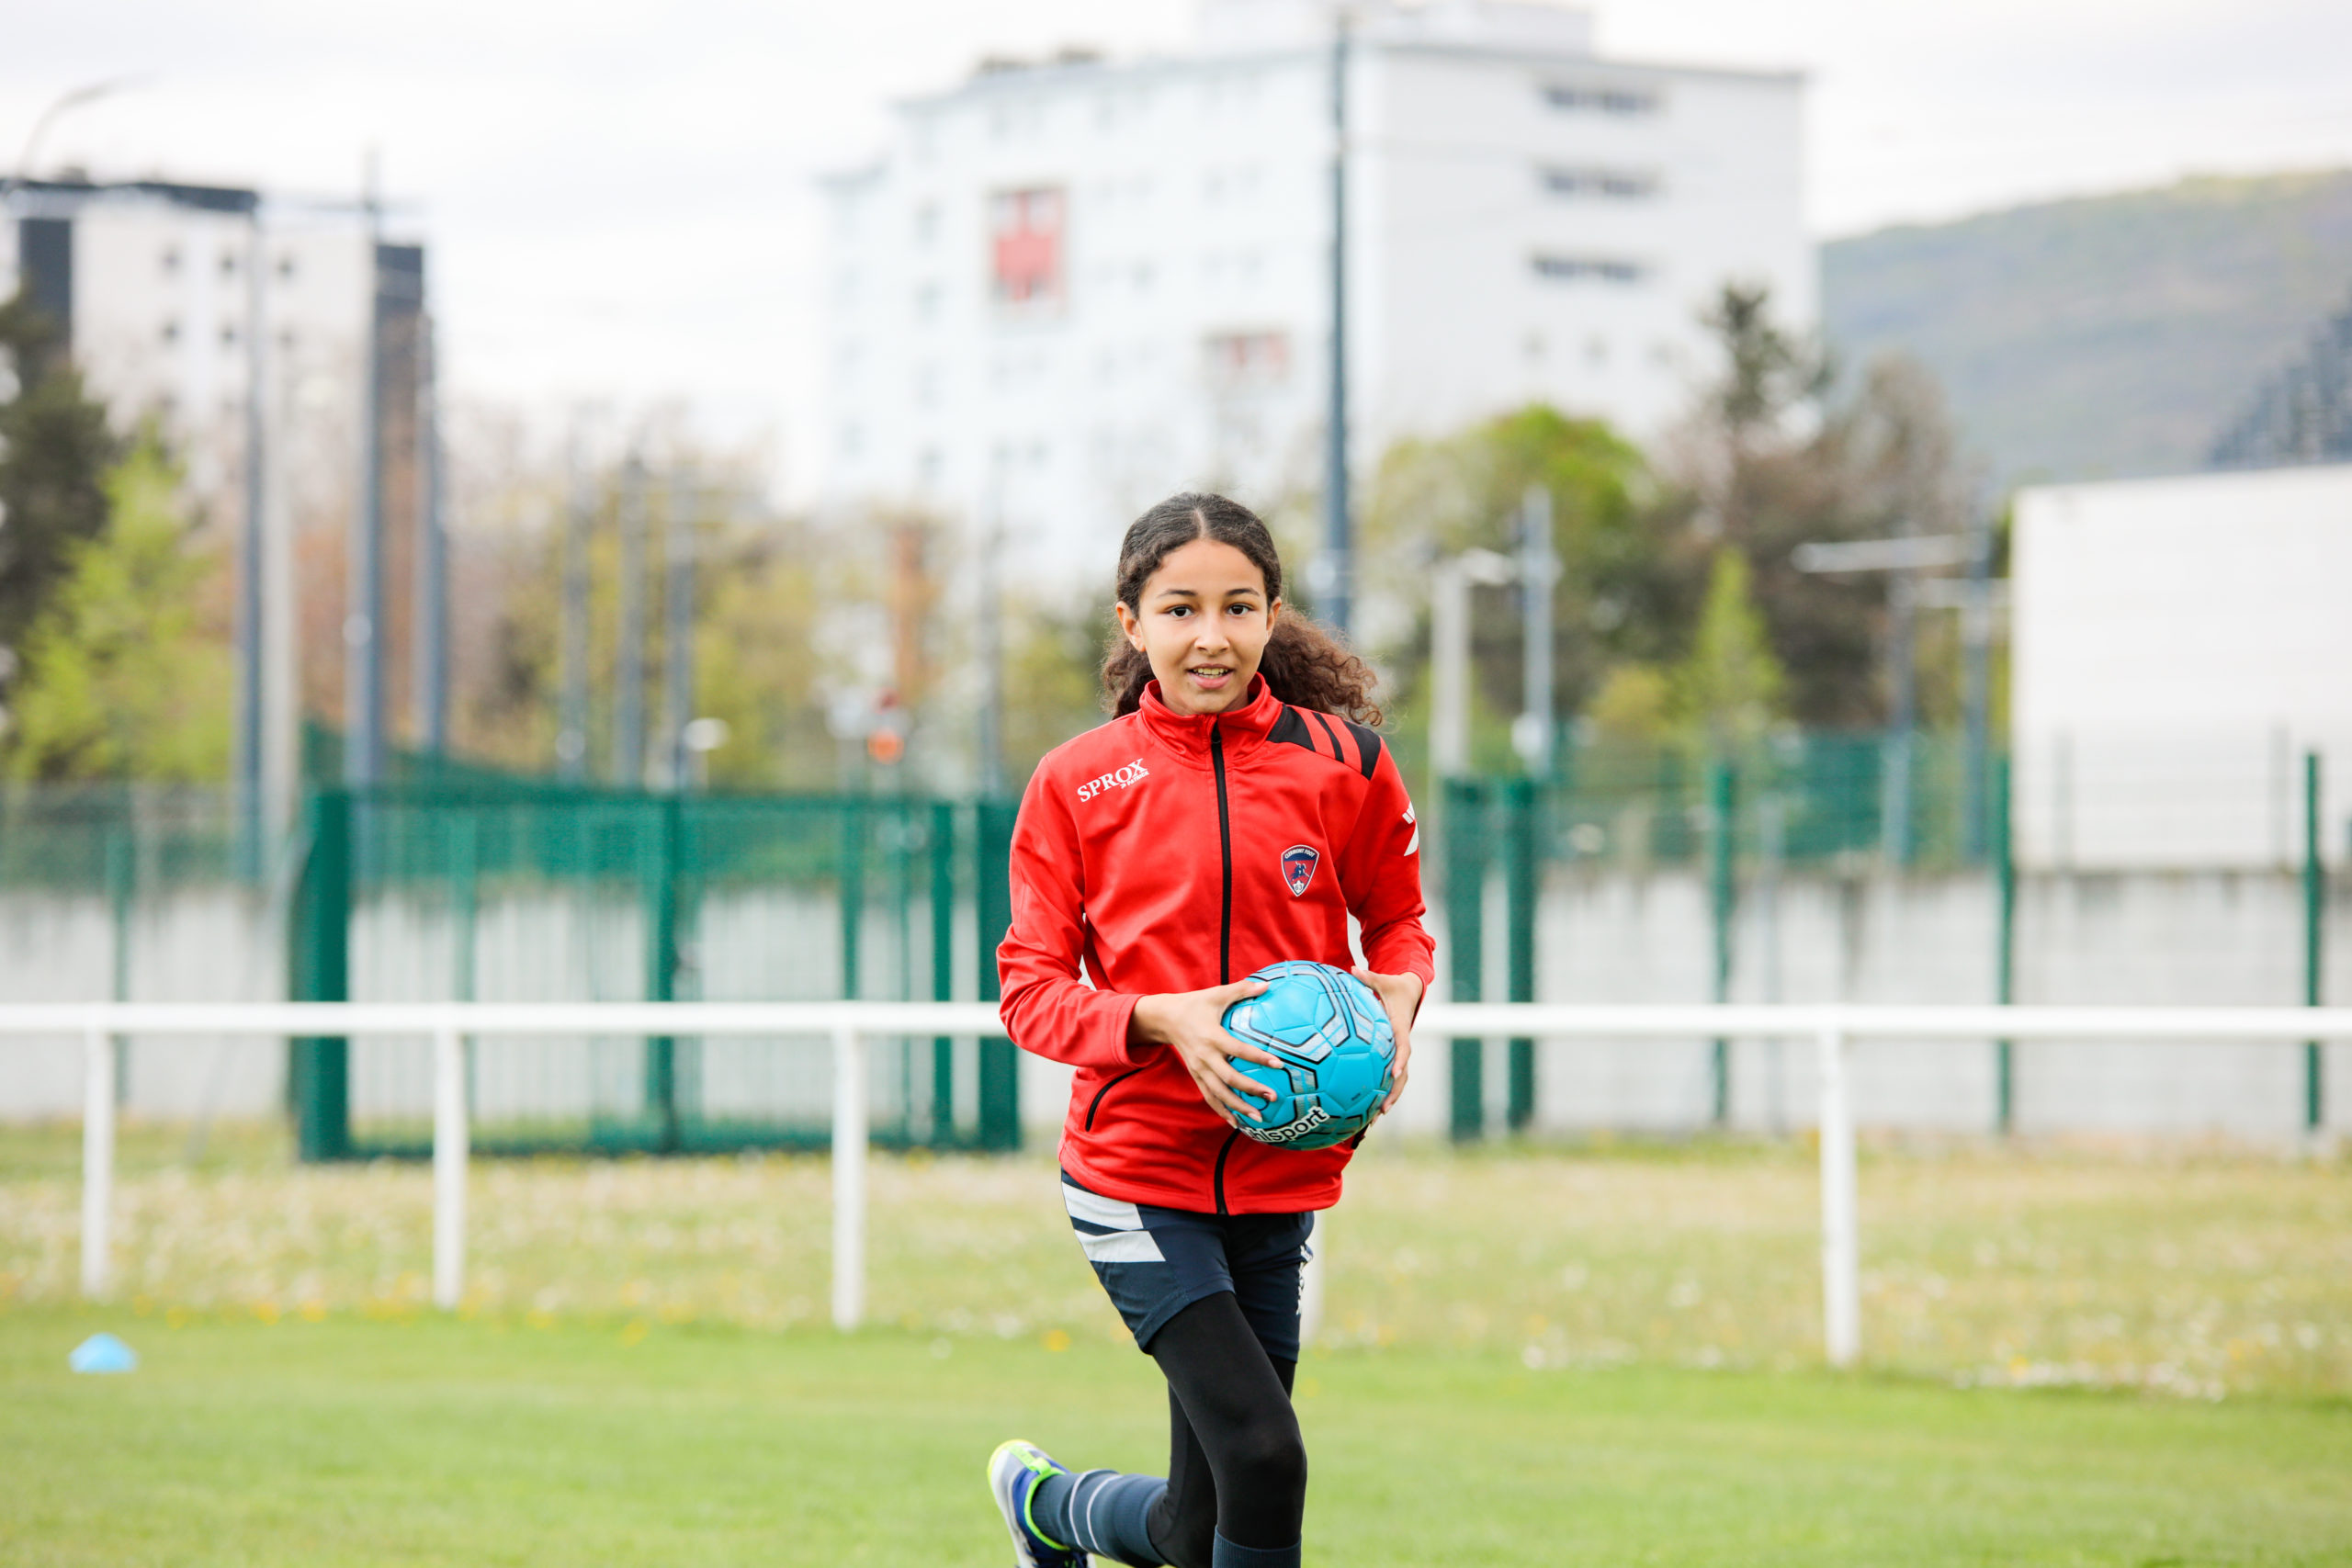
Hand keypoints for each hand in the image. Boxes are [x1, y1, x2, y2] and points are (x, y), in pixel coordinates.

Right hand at [1130, 979, 1280, 1126]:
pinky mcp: (1195, 1076)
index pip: (1238, 1050)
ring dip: (1238, 1107)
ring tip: (1259, 1117)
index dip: (1258, 1058)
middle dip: (1251, 1090)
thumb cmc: (1196, 1004)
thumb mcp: (1217, 994)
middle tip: (1272, 1097)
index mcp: (1212, 1036)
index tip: (1279, 1064)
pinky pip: (1209, 1097)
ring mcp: (1198, 1069)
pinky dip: (1222, 1111)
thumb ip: (1243, 989)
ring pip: (1219, 1093)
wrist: (1165, 1019)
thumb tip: (1268, 984)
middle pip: (1229, 1078)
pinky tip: (1236, 1123)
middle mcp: (1205, 1057)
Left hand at [1351, 966, 1422, 1114]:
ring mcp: (1398, 1053)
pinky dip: (1380, 1093)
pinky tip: (1365, 1110)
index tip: (1394, 1071)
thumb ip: (1368, 977)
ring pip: (1397, 1080)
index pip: (1402, 1047)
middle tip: (1383, 1109)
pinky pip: (1387, 1076)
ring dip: (1388, 1099)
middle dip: (1394, 1092)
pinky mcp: (1392, 1056)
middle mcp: (1401, 1044)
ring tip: (1374, 1120)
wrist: (1410, 991)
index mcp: (1400, 1028)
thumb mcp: (1383, 980)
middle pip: (1402, 1073)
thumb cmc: (1394, 987)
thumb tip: (1353, 968)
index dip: (1399, 1059)